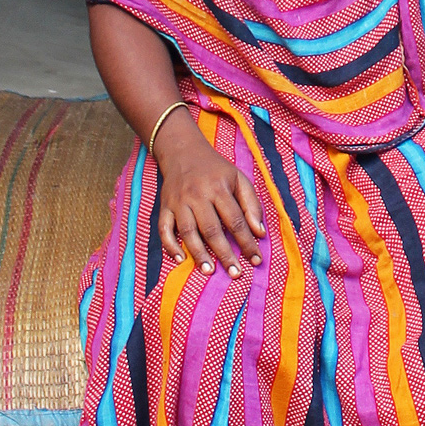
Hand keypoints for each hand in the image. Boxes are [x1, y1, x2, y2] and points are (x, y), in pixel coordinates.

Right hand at [152, 112, 265, 277]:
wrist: (183, 152)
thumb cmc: (216, 170)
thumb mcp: (239, 179)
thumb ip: (251, 204)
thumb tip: (260, 233)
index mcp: (219, 188)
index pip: (236, 220)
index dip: (247, 241)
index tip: (256, 260)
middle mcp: (198, 195)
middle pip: (212, 229)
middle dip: (225, 253)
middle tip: (235, 273)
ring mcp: (179, 202)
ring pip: (188, 232)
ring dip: (199, 253)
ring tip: (209, 271)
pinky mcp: (164, 207)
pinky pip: (164, 229)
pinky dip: (170, 245)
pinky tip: (180, 259)